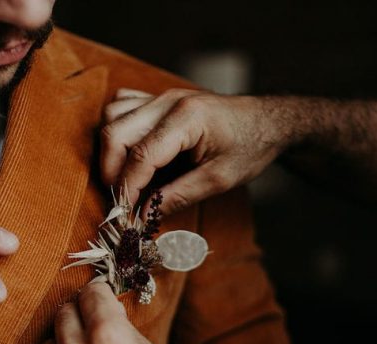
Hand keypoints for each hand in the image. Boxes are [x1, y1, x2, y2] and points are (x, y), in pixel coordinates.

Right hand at [101, 88, 303, 213]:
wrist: (266, 120)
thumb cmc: (250, 147)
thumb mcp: (219, 179)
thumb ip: (179, 196)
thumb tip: (145, 214)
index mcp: (188, 118)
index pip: (141, 155)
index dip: (128, 188)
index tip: (124, 213)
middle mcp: (169, 101)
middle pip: (116, 132)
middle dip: (110, 170)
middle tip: (120, 199)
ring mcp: (162, 96)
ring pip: (113, 116)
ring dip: (110, 150)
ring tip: (123, 178)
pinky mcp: (159, 99)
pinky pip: (122, 106)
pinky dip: (116, 129)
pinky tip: (127, 151)